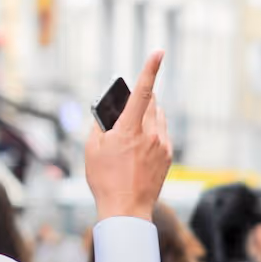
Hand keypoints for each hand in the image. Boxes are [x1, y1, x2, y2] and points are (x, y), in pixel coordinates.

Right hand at [83, 51, 172, 220]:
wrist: (126, 209)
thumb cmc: (105, 179)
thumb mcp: (92, 149)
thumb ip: (99, 125)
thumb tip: (106, 114)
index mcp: (129, 129)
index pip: (142, 92)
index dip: (150, 69)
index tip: (158, 52)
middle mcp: (150, 134)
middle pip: (151, 102)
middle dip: (141, 98)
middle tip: (126, 109)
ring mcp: (162, 145)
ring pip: (159, 117)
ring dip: (148, 115)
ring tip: (132, 132)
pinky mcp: (168, 155)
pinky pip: (163, 134)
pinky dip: (153, 132)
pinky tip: (140, 148)